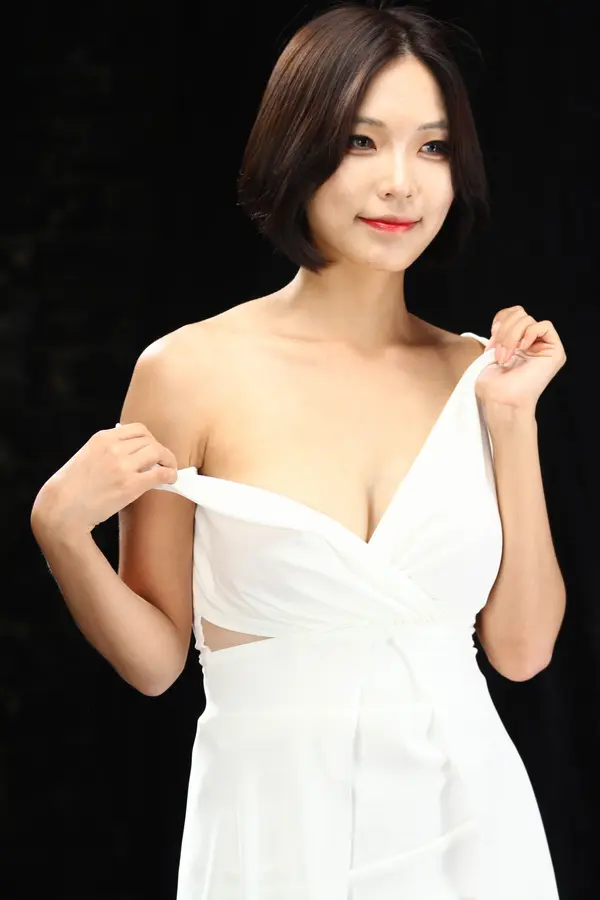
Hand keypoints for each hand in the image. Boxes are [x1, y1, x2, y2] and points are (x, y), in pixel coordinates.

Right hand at [31, 422, 178, 535]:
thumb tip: (134, 454)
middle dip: (160, 451)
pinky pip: (160, 473)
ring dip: (168, 460)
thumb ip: (108, 451)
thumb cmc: (72, 488)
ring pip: (158, 452)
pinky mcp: (130, 485)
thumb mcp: (87, 457)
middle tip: (163, 462)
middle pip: (151, 440)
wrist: (61, 509)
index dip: (150, 439)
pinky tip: (170, 479)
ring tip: (169, 470)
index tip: (151, 449)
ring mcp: (122, 466)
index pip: (138, 429)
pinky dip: (170, 474)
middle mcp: (113, 448)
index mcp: (102, 438)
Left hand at [475, 306, 566, 411]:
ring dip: (511, 336)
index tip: (491, 343)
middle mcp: (532, 343)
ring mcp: (543, 347)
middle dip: (504, 331)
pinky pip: (545, 325)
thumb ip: (500, 332)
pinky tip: (522, 349)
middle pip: (519, 314)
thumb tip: (502, 322)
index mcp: (517, 343)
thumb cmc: (493, 385)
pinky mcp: (555, 352)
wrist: (501, 401)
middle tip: (498, 354)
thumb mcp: (491, 351)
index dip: (500, 322)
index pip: (512, 313)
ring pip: (527, 319)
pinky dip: (529, 333)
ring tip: (505, 357)